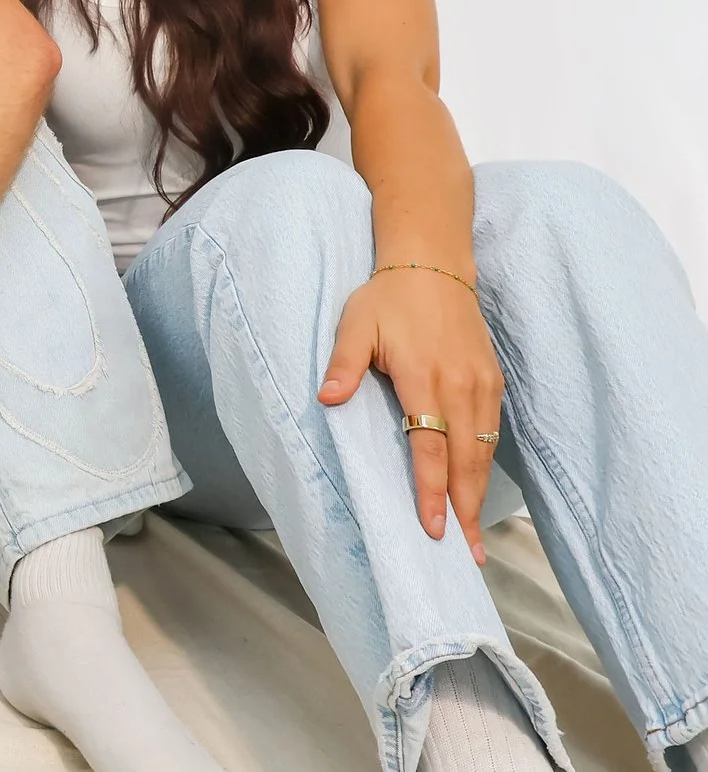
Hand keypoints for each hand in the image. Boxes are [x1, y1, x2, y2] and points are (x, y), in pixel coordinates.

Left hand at [320, 267, 503, 560]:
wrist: (434, 265)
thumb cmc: (388, 298)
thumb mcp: (354, 325)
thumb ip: (343, 365)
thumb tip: (326, 399)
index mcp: (426, 377)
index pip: (430, 447)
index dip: (431, 490)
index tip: (432, 527)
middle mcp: (461, 386)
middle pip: (466, 460)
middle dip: (466, 509)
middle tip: (467, 554)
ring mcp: (482, 384)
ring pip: (483, 450)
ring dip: (479, 493)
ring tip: (475, 532)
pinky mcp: (492, 380)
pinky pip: (491, 431)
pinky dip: (485, 463)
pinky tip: (476, 487)